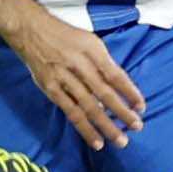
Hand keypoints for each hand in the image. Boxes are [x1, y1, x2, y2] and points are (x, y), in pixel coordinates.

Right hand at [13, 13, 144, 150]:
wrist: (31, 31)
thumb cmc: (64, 36)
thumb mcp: (89, 41)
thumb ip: (102, 63)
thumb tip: (116, 89)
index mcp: (92, 50)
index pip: (115, 75)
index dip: (130, 92)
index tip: (141, 107)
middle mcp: (79, 64)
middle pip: (104, 93)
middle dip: (122, 112)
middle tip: (137, 127)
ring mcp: (63, 78)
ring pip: (88, 106)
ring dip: (106, 125)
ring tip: (120, 140)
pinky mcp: (51, 89)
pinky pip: (70, 112)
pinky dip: (84, 128)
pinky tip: (96, 140)